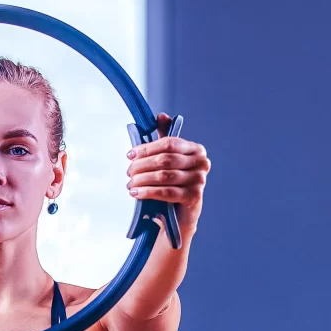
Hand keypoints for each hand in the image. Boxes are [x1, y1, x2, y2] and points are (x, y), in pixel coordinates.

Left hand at [126, 112, 210, 239]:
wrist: (180, 214)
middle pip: (165, 159)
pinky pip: (166, 192)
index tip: (130, 154)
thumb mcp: (168, 160)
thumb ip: (164, 138)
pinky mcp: (194, 196)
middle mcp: (201, 162)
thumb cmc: (172, 184)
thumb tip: (161, 116)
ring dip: (142, 180)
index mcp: (195, 149)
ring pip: (164, 176)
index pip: (168, 143)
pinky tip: (136, 193)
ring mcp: (199, 180)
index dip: (147, 148)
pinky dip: (148, 192)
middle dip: (142, 165)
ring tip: (130, 184)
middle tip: (129, 172)